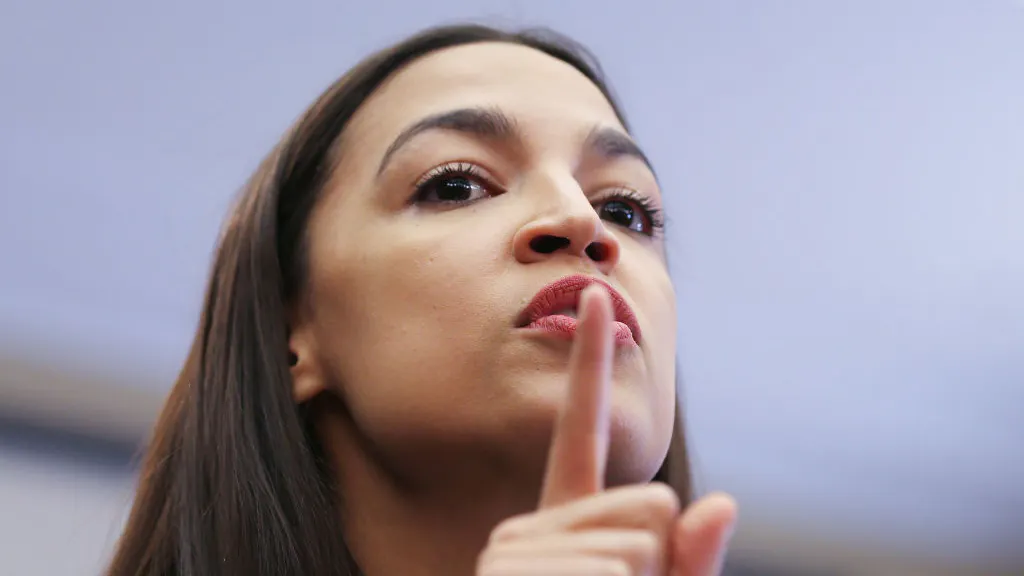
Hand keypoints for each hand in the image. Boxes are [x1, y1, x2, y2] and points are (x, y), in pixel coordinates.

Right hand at [476, 285, 736, 574]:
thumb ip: (689, 557)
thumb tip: (726, 504)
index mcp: (562, 516)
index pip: (582, 426)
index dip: (590, 357)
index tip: (595, 295)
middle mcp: (527, 526)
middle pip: (654, 505)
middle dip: (652, 556)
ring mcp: (511, 551)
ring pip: (638, 546)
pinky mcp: (506, 570)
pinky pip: (612, 570)